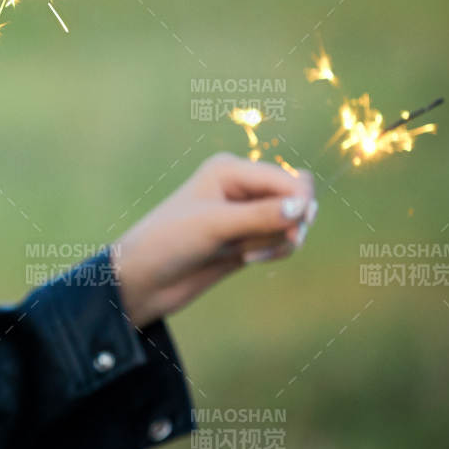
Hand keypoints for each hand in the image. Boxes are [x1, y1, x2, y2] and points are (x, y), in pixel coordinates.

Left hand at [110, 152, 317, 328]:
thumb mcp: (214, 226)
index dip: (300, 201)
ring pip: (292, 221)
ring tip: (248, 255)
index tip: (296, 230)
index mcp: (230, 169)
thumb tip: (304, 206)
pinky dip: (276, 251)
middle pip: (296, 196)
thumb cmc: (169, 242)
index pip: (287, 178)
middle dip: (294, 221)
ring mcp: (246, 214)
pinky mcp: (248, 239)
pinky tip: (248, 260)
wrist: (145, 279)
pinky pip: (282, 240)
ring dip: (280, 240)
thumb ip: (260, 216)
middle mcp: (241, 187)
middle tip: (284, 242)